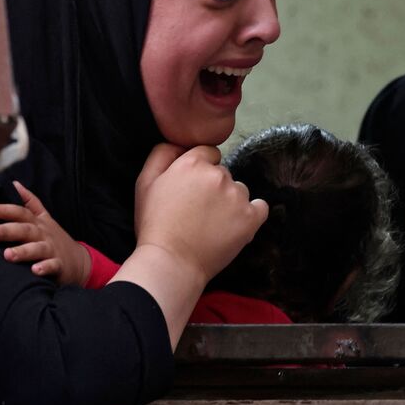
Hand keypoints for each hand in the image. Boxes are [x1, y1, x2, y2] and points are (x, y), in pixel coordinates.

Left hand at [0, 181, 90, 285]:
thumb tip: (14, 184)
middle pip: (25, 230)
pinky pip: (52, 266)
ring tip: (7, 254)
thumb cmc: (54, 238)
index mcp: (38, 223)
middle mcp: (43, 234)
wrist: (79, 260)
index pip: (21, 212)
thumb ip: (30, 201)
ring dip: (23, 251)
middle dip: (7, 230)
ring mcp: (52, 249)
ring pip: (37, 249)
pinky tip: (35, 270)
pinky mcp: (59, 265)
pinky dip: (45, 268)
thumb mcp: (44, 217)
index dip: (6, 210)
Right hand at [133, 143, 268, 285]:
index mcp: (193, 163)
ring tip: (213, 223)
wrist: (170, 262)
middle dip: (213, 187)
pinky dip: (251, 214)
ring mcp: (237, 196)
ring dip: (230, 202)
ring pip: (239, 190)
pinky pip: (260, 207)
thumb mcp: (145, 182)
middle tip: (198, 211)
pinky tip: (236, 224)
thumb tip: (180, 143)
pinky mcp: (251, 218)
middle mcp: (219, 175)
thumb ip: (162, 154)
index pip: (209, 153)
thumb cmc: (155, 224)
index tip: (192, 190)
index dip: (199, 171)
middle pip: (223, 173)